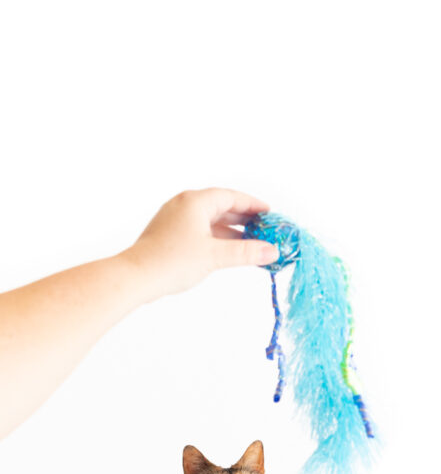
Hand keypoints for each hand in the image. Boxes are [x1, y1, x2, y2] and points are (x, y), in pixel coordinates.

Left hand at [122, 187, 278, 298]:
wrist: (136, 277)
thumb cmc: (172, 261)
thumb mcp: (214, 256)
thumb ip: (246, 253)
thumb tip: (271, 251)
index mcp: (195, 201)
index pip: (231, 197)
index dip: (253, 205)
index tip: (269, 214)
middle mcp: (185, 205)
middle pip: (221, 207)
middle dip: (244, 219)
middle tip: (265, 230)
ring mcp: (176, 219)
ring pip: (211, 221)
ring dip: (231, 231)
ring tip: (251, 243)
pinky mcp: (170, 234)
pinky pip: (201, 231)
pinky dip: (217, 238)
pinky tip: (228, 251)